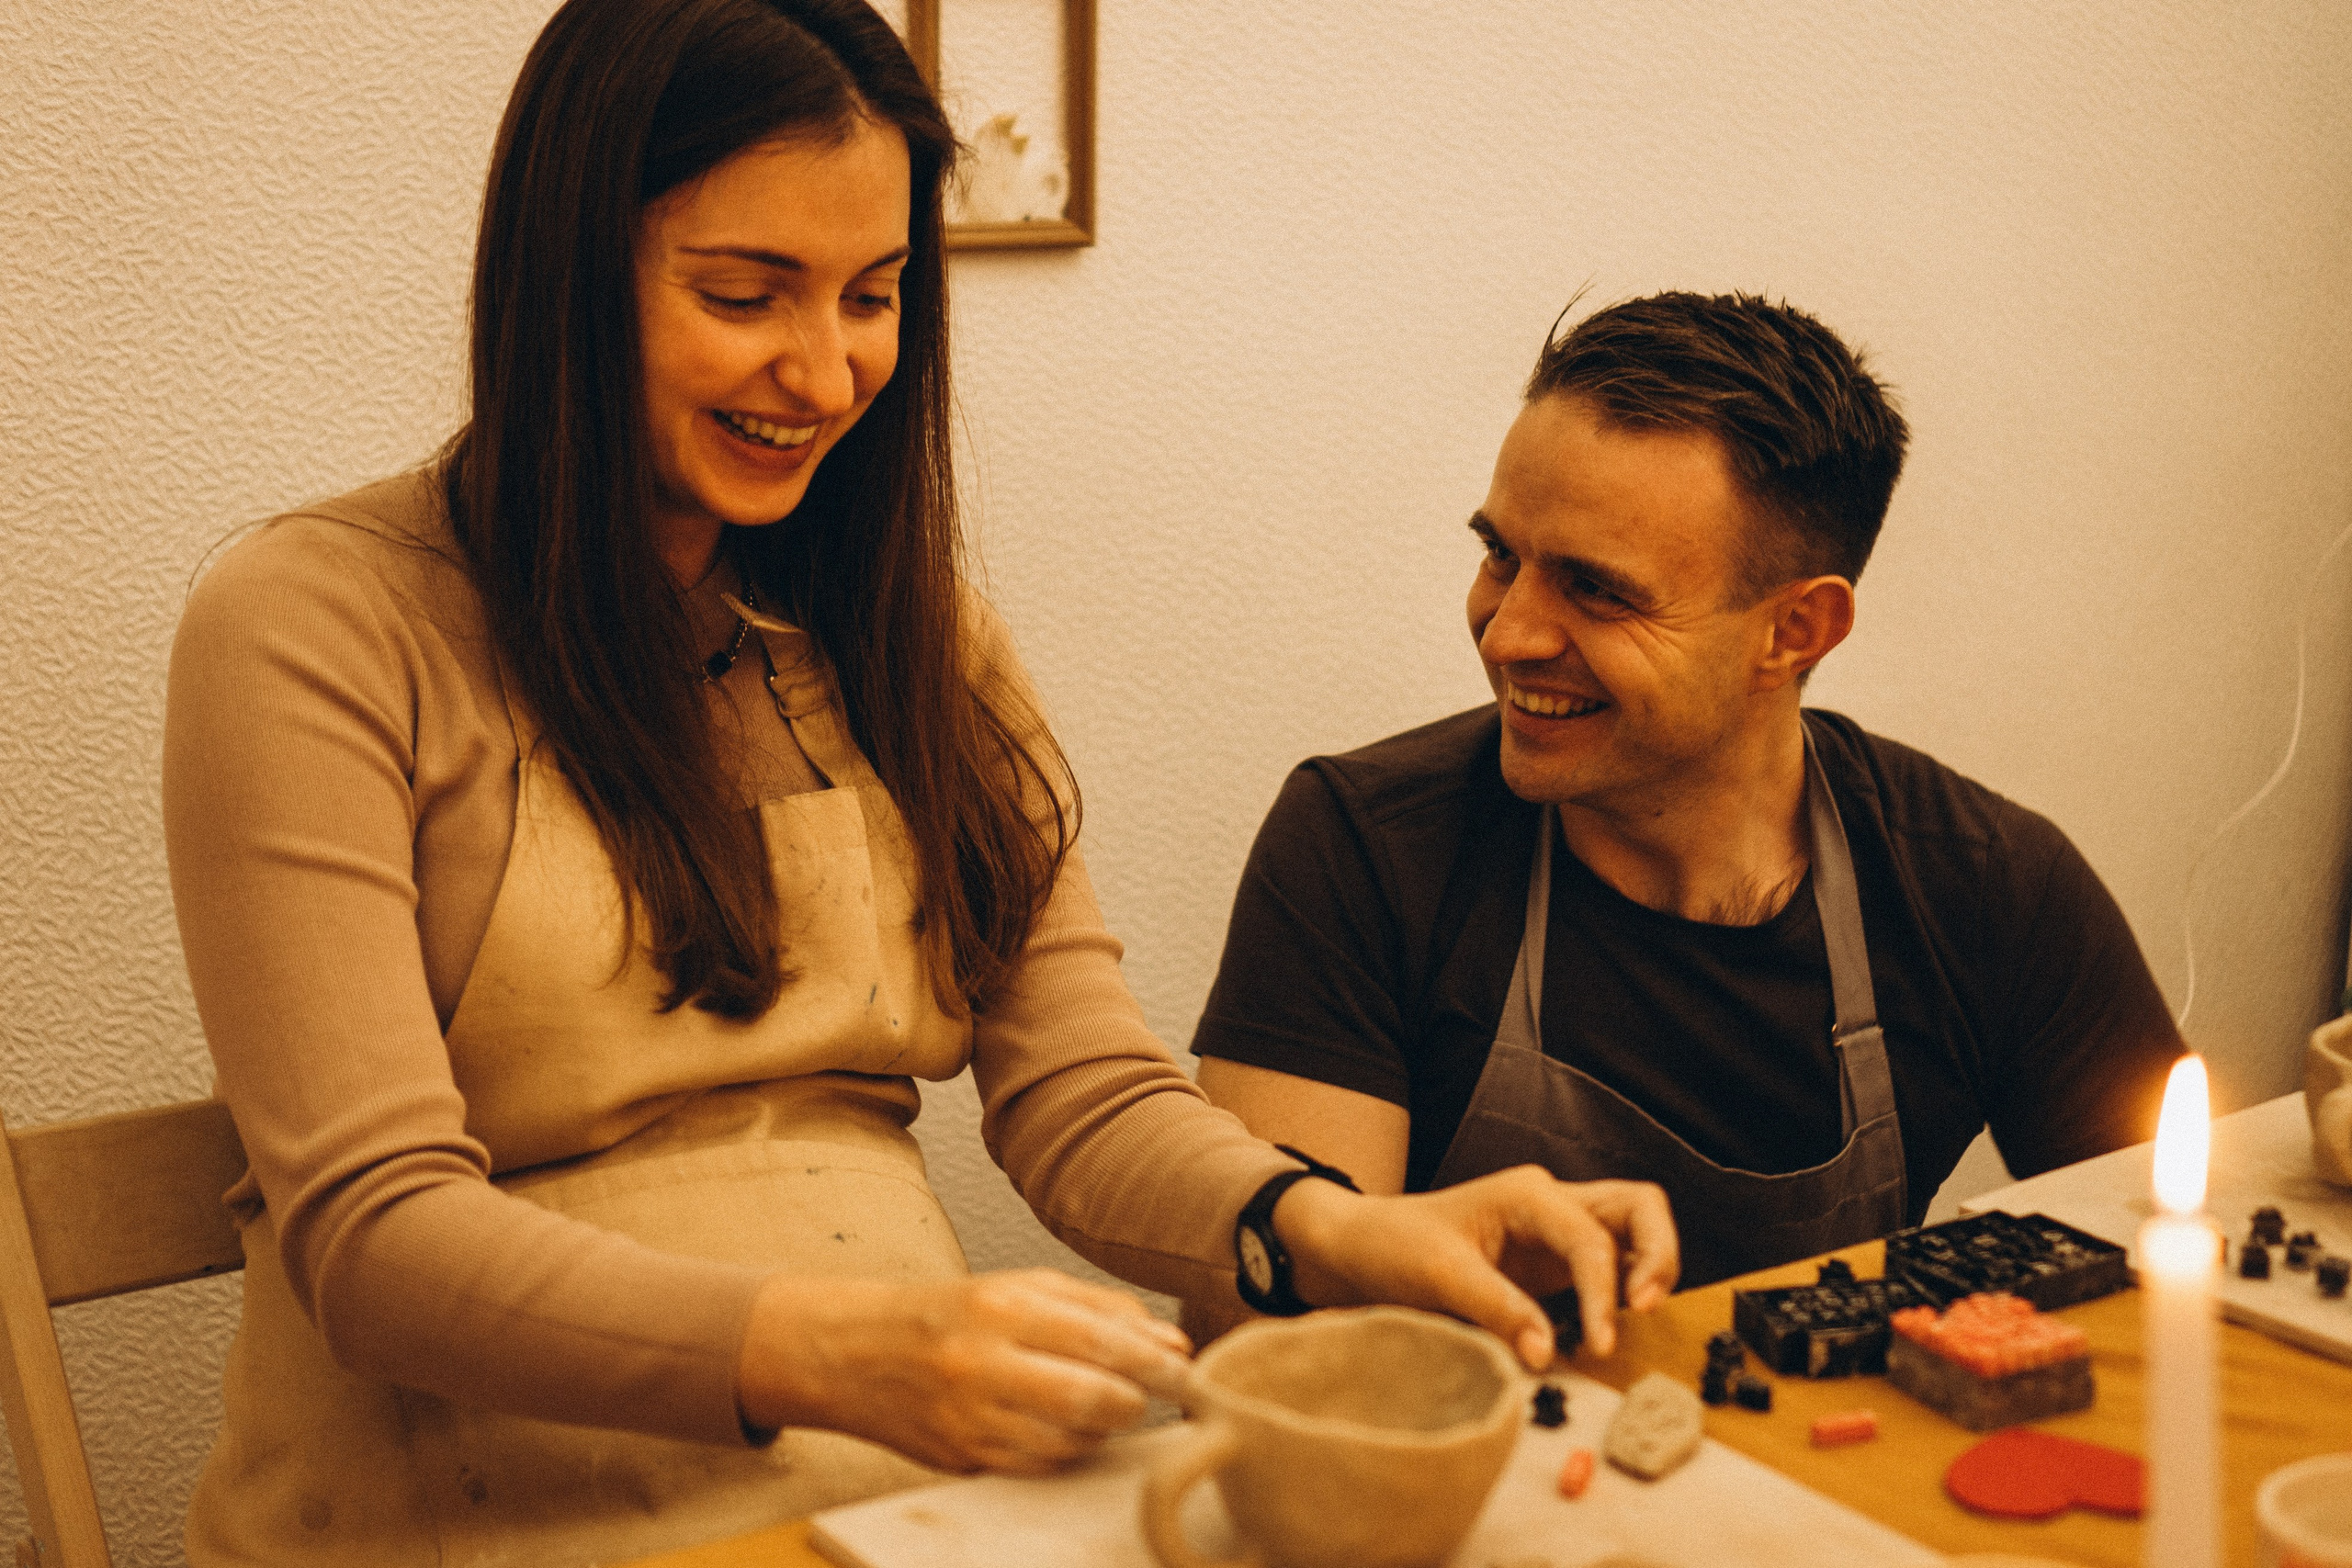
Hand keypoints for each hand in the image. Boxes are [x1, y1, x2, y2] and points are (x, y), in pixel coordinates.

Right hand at [737, 1268, 1191, 1474]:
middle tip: (1153, 1393)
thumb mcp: (1022, 1288)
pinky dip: (1069, 1450)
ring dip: (1105, 1427)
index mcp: (1001, 1307)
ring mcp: (969, 1418)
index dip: (1154, 1362)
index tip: (1184, 1368)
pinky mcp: (963, 1458)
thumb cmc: (951, 1314)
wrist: (858, 1353)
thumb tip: (1171, 1342)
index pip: (1100, 1340)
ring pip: (1071, 1440)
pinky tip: (1066, 1426)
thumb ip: (1101, 1308)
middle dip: (1137, 1401)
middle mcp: (982, 1363)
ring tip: (1104, 1404)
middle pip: (1091, 1399)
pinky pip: (1041, 1465)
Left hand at [1272, 1167, 1677, 1366]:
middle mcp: (1552, 1204)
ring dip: (1650, 1269)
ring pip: (1634, 1230)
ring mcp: (1556, 1230)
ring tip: (1635, 1320)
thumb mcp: (1439, 1277)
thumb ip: (1497, 1310)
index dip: (1604, 1292)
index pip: (1591, 1239)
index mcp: (1527, 1195)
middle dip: (1660, 1253)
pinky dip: (1624, 1290)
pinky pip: (1610, 1266)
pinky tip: (1608, 1326)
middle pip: (1640, 1206)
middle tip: (1646, 1310)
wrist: (1362, 1247)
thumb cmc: (1395, 1246)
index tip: (1599, 1343)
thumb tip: (1546, 1354)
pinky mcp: (1553, 1262)